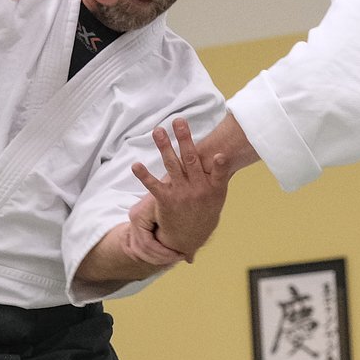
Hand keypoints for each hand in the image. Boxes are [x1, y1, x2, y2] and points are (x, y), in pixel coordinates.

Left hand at [130, 118, 230, 262]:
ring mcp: (181, 195)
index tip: (219, 154)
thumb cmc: (205, 211)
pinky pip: (154, 186)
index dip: (220, 165)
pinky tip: (136, 165)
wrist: (190, 238)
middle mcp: (198, 190)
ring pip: (172, 166)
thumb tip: (223, 151)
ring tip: (158, 130)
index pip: (219, 174)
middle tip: (179, 121)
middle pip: (191, 160)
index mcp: (214, 188)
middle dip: (185, 139)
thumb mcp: (218, 195)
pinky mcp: (166, 201)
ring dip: (164, 147)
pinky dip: (144, 175)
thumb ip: (218, 175)